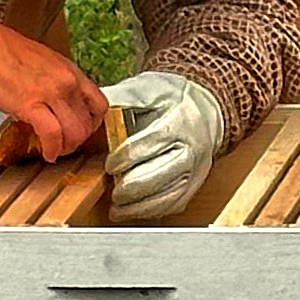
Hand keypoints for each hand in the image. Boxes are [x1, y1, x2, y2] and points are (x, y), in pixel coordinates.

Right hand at [0, 0, 107, 156]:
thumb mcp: (38, 62)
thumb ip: (50, 82)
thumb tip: (49, 102)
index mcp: (68, 70)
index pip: (98, 103)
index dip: (93, 123)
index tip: (83, 130)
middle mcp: (65, 81)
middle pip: (88, 122)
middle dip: (78, 140)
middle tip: (67, 146)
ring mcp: (51, 93)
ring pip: (75, 132)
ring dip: (66, 148)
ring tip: (56, 152)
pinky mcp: (31, 105)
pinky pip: (52, 135)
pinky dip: (52, 149)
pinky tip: (47, 153)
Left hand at [103, 71, 226, 221]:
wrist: (206, 109)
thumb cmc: (172, 99)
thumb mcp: (147, 88)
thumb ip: (121, 98)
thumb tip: (92, 106)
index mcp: (179, 121)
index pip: (152, 142)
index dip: (127, 157)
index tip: (109, 165)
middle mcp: (192, 148)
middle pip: (161, 174)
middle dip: (131, 186)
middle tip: (112, 189)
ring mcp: (196, 169)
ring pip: (168, 195)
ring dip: (139, 205)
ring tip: (116, 207)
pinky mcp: (194, 184)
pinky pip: (174, 204)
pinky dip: (151, 211)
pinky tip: (132, 210)